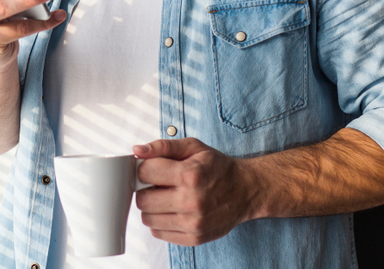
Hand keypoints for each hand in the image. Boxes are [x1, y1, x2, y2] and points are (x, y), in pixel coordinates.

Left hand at [133, 138, 256, 245]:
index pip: (144, 173)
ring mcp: (193, 223)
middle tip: (157, 184)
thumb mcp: (193, 147)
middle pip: (143, 199)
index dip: (144, 168)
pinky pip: (159, 233)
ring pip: (148, 219)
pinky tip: (172, 210)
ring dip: (152, 207)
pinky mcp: (194, 238)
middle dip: (145, 189)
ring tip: (165, 197)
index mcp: (190, 175)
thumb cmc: (218, 168)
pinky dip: (160, 221)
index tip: (151, 169)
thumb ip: (163, 146)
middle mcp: (191, 201)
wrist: (245, 191)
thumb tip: (138, 150)